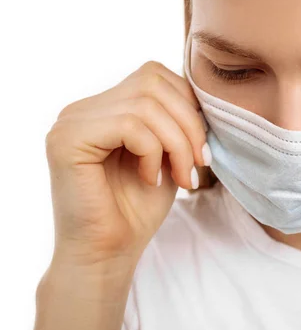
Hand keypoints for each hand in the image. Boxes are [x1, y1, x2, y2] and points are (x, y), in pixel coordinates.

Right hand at [45, 61, 209, 270]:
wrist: (108, 254)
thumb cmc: (138, 209)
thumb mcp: (167, 155)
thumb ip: (176, 121)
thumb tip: (204, 96)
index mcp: (105, 107)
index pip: (155, 75)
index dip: (189, 106)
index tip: (202, 149)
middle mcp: (83, 109)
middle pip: (152, 82)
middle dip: (189, 124)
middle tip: (199, 164)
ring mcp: (71, 122)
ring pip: (145, 104)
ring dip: (177, 144)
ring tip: (181, 177)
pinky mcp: (66, 140)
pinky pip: (129, 126)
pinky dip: (152, 153)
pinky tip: (150, 179)